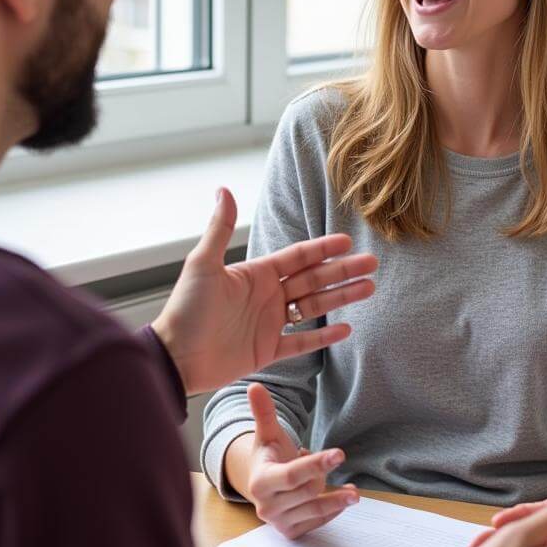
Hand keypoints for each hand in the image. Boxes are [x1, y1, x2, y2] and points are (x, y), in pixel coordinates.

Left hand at [151, 188, 377, 394]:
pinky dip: (323, 336)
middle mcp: (267, 296)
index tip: (348, 242)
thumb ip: (219, 229)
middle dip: (343, 271)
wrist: (175, 357)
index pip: (298, 257)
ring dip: (341, 298)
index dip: (323, 249)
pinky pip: (302, 342)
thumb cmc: (186, 309)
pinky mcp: (268, 351)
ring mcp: (269, 323)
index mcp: (256, 274)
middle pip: (313, 279)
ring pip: (314, 307)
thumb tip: (224, 189)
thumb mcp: (203, 265)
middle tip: (372, 264)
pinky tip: (346, 329)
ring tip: (368, 289)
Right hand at [238, 383, 358, 538]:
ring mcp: (278, 522)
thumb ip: (264, 411)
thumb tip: (254, 385)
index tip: (340, 454)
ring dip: (337, 498)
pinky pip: (318, 522)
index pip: (291, 475)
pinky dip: (334, 510)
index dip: (316, 464)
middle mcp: (266, 506)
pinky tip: (343, 499)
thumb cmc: (270, 455)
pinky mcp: (291, 532)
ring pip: (316, 509)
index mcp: (260, 481)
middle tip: (331, 459)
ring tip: (353, 491)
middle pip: (308, 490)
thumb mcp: (267, 433)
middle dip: (323, 474)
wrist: (264, 484)